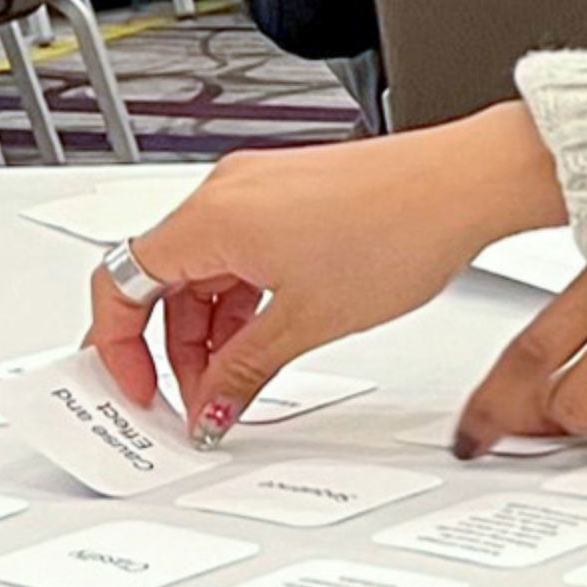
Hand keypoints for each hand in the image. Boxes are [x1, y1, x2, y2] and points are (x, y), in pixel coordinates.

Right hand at [84, 102, 565, 440]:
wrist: (470, 184)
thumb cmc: (403, 227)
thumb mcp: (309, 321)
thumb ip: (244, 370)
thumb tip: (212, 403)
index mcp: (212, 216)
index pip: (118, 284)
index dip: (116, 349)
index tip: (137, 390)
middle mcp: (229, 191)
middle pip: (163, 279)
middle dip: (173, 348)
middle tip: (199, 399)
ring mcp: (263, 186)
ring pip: (206, 267)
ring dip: (214, 326)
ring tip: (239, 378)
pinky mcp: (295, 190)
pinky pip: (244, 249)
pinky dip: (246, 297)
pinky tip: (269, 335)